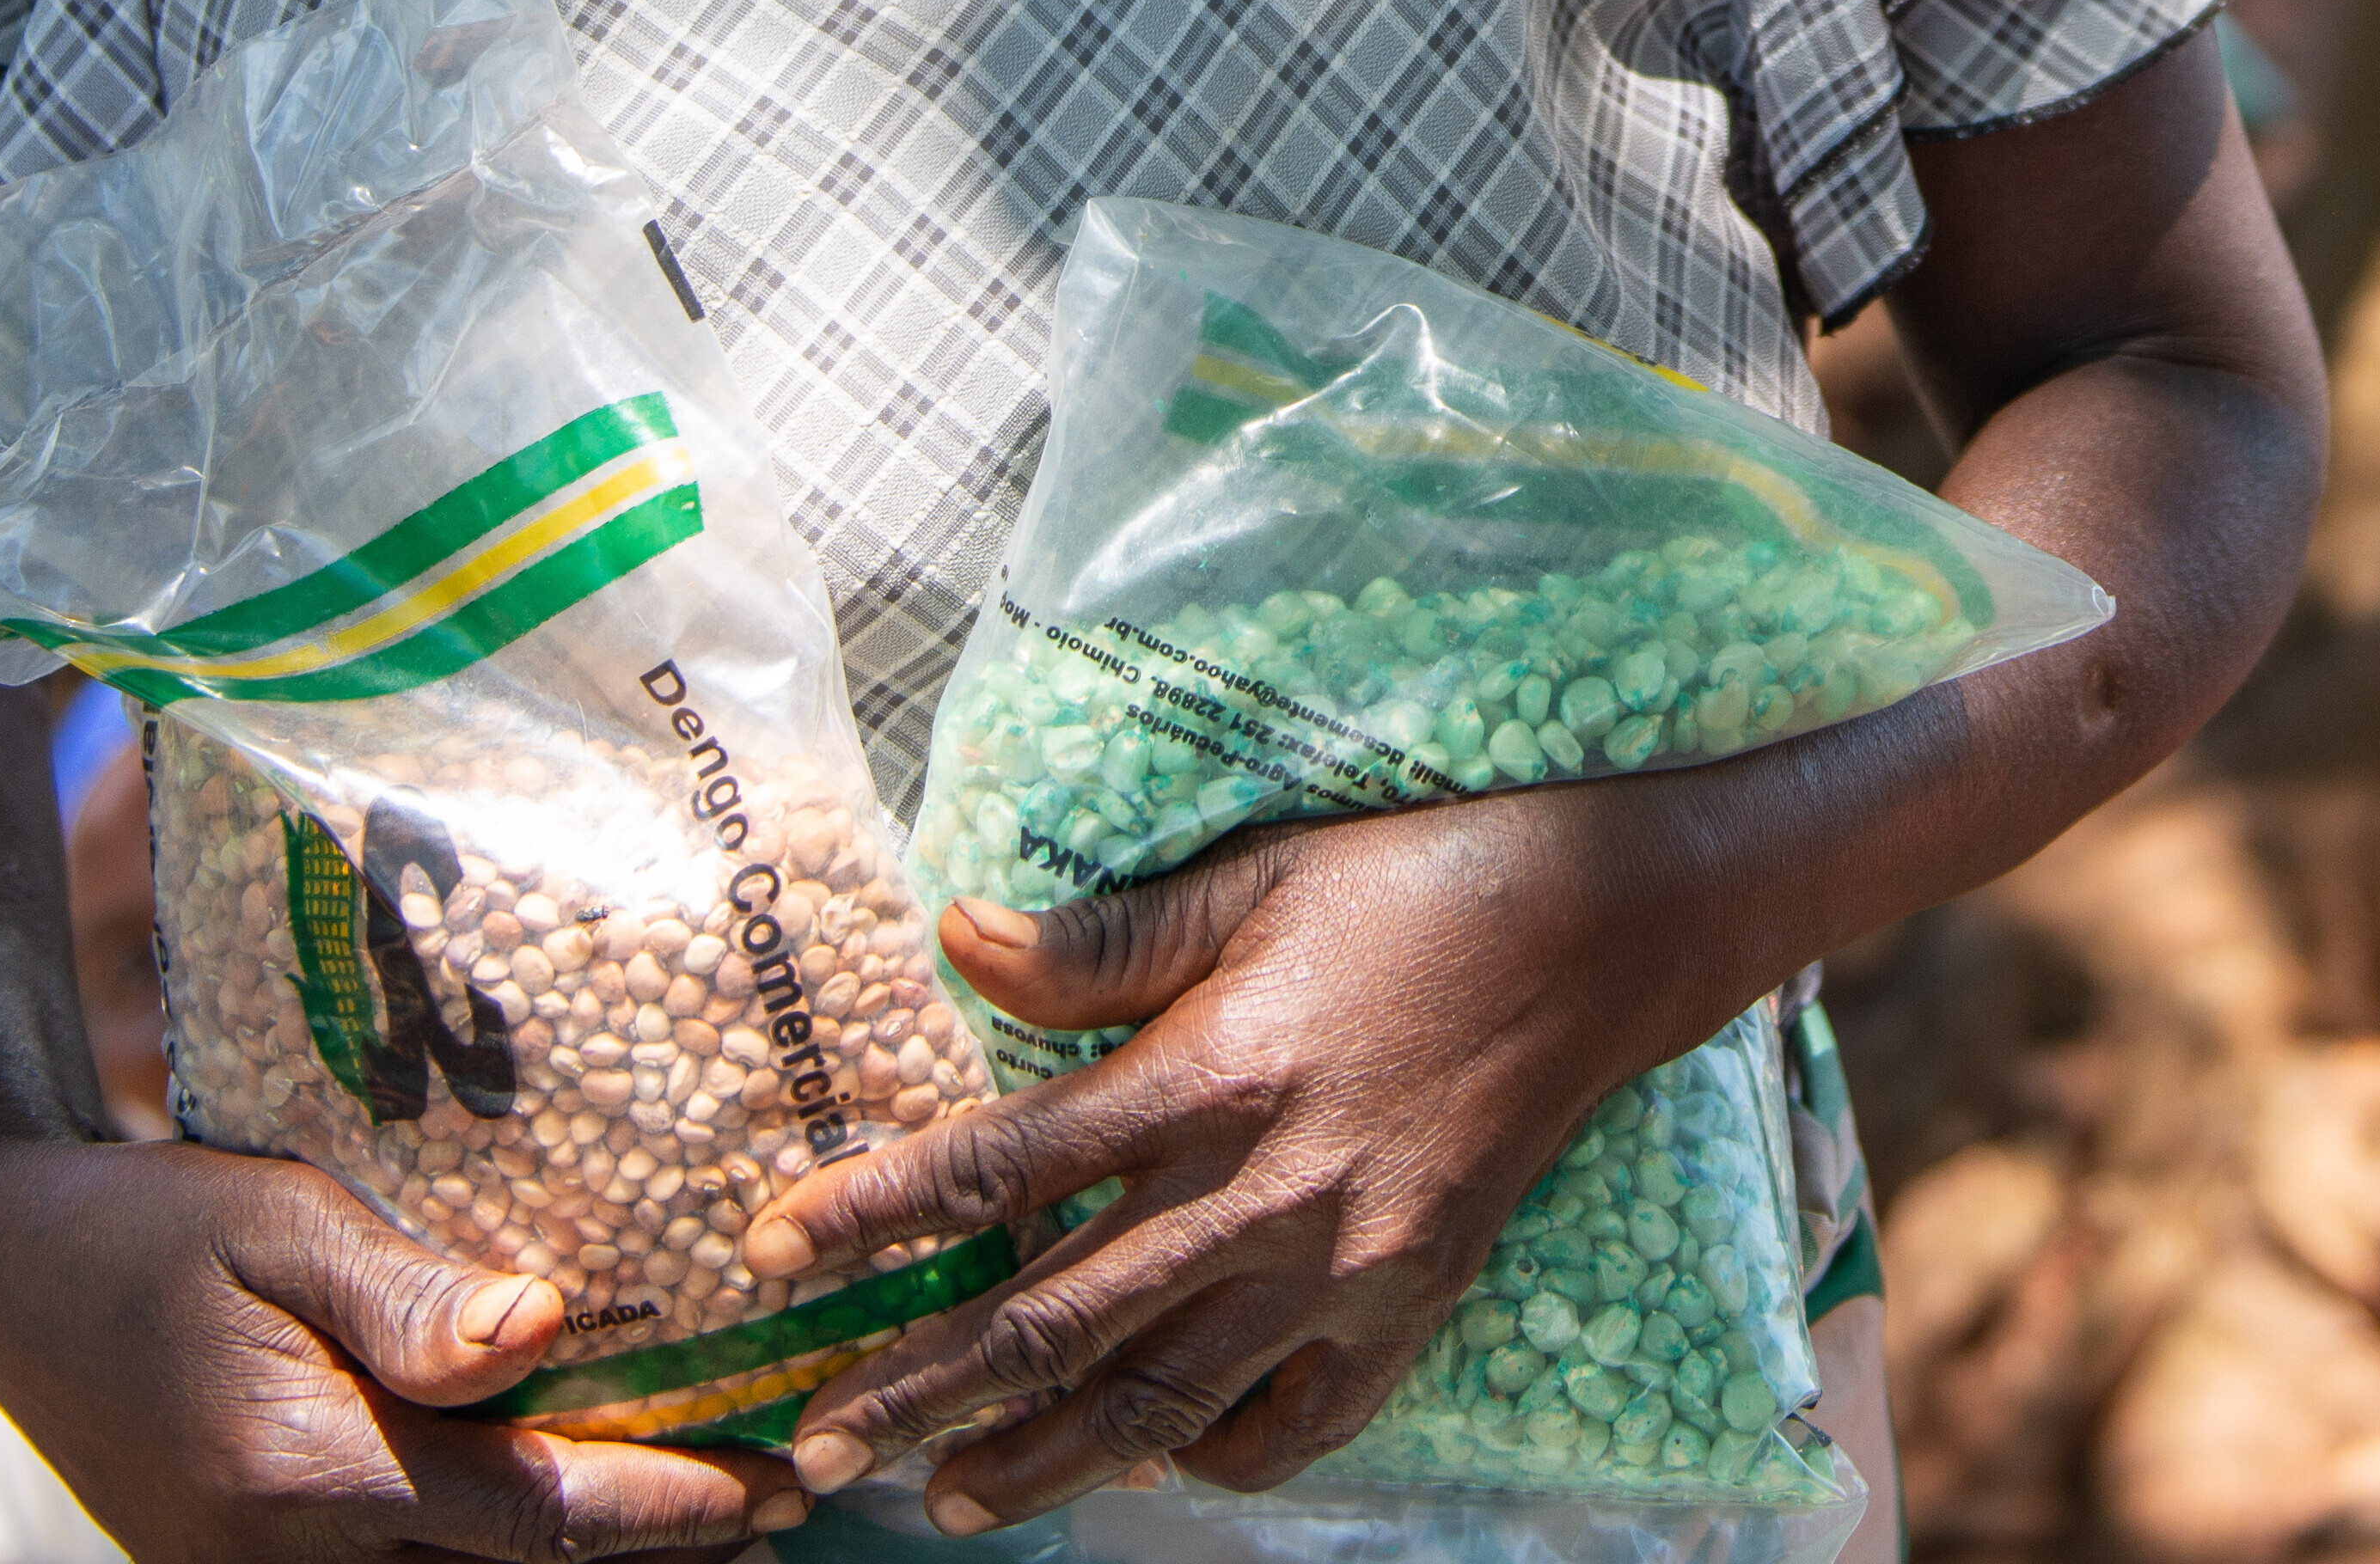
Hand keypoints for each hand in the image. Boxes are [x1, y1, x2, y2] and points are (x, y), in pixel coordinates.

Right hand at [0, 1134, 801, 1562]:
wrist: (3, 1276)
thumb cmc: (153, 1221)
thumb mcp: (278, 1221)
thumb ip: (407, 1297)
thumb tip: (543, 1329)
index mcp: (302, 1472)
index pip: (533, 1518)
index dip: (669, 1510)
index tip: (778, 1483)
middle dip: (658, 1560)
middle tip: (786, 1510)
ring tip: (722, 1538)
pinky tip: (573, 1530)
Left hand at [742, 780, 1737, 1527]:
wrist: (1603, 934)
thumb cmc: (1416, 887)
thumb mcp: (1256, 880)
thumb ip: (1104, 940)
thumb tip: (956, 937)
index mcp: (1208, 1073)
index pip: (1003, 1165)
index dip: (877, 1213)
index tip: (776, 1252)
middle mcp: (1262, 1191)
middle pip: (1055, 1317)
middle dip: (924, 1388)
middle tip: (820, 1447)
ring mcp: (1339, 1266)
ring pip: (1161, 1396)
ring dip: (1047, 1456)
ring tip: (953, 1499)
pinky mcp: (1408, 1304)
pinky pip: (1294, 1422)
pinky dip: (1215, 1454)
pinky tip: (1153, 1461)